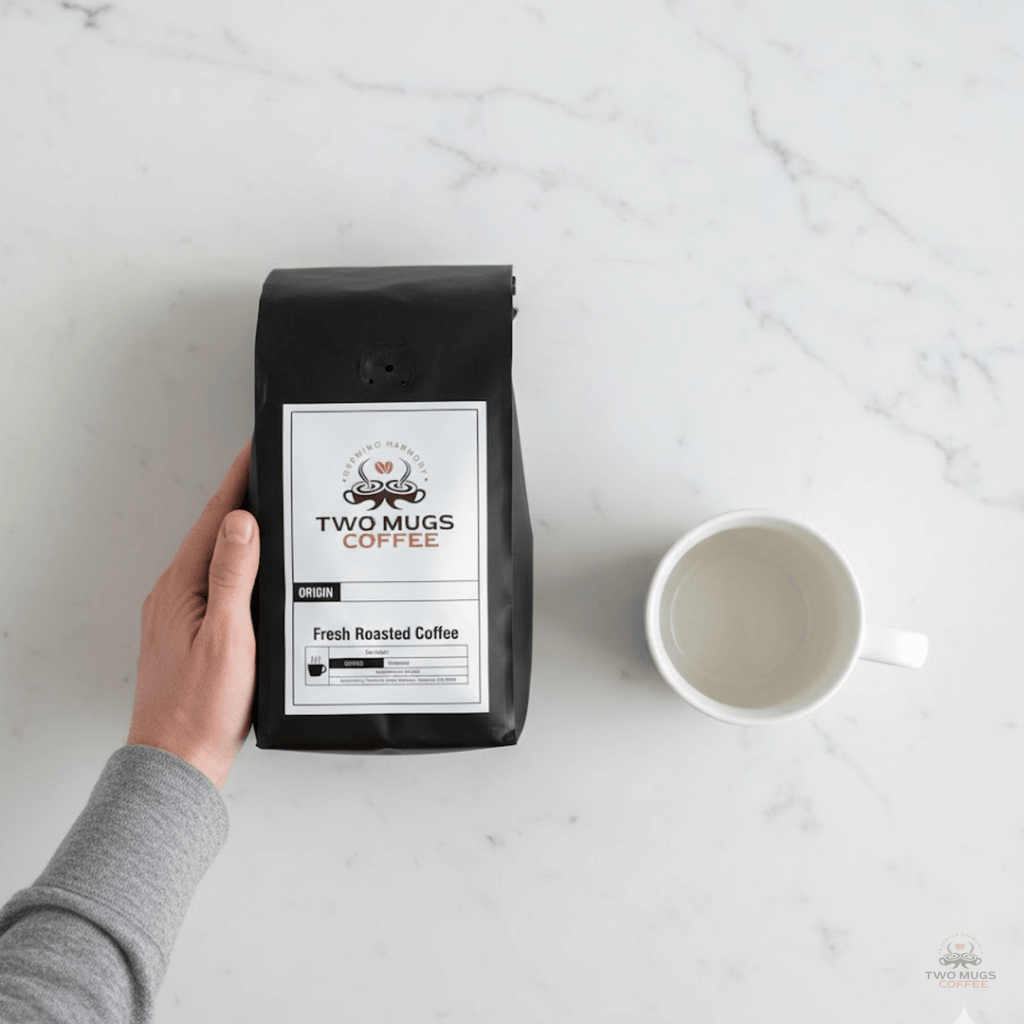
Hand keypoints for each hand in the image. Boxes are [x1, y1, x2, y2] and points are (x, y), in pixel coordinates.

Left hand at [128, 439, 259, 788]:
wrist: (179, 759)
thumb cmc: (202, 707)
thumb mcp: (227, 635)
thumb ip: (233, 575)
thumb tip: (240, 522)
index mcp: (181, 588)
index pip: (215, 520)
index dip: (238, 482)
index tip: (255, 450)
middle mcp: (175, 595)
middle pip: (214, 534)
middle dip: (244, 500)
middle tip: (273, 474)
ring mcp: (181, 615)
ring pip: (218, 560)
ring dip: (245, 535)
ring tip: (273, 514)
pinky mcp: (193, 634)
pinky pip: (218, 585)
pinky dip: (242, 568)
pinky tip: (261, 573)